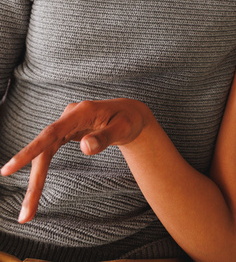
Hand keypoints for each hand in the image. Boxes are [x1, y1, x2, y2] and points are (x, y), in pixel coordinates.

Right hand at [0, 98, 152, 222]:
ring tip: (27, 213)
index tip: (7, 169)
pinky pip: (48, 155)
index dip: (29, 150)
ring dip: (35, 183)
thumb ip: (105, 137)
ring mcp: (65, 125)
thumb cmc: (129, 120)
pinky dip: (41, 175)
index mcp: (80, 112)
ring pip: (43, 155)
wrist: (130, 115)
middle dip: (34, 183)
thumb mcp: (123, 128)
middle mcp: (68, 117)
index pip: (50, 133)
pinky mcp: (64, 134)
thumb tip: (85, 147)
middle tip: (24, 215)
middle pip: (43, 150)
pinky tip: (35, 193)